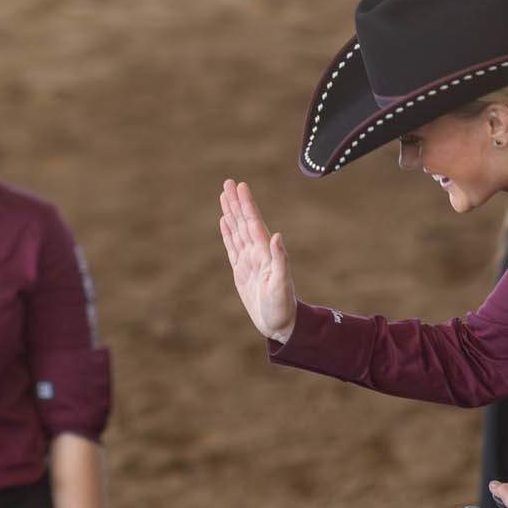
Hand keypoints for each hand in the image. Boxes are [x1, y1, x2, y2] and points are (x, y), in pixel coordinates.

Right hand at [218, 180, 295, 342]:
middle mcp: (257, 253)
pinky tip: (225, 222)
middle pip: (244, 222)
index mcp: (265, 253)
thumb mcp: (281, 285)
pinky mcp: (241, 271)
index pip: (253, 223)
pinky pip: (232, 247)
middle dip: (236, 202)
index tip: (240, 186)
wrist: (280, 325)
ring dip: (231, 213)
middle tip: (228, 182)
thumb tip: (277, 236)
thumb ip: (280, 260)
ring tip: (224, 196)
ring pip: (237, 231)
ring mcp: (248, 261)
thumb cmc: (283, 307)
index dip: (247, 205)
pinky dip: (228, 233)